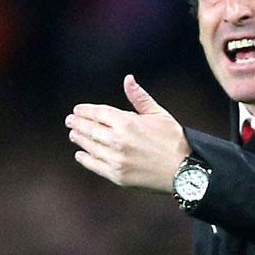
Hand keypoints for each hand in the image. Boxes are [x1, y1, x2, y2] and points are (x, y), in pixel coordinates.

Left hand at [66, 74, 190, 191]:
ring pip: (90, 146)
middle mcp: (117, 140)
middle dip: (78, 123)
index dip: (85, 111)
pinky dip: (85, 159)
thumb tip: (128, 79)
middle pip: (90, 129)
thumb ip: (139, 98)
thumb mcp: (158, 114)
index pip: (98, 113)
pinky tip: (80, 154)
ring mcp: (116, 159)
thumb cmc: (174, 140)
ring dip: (79, 139)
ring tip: (74, 135)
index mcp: (127, 122)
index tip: (77, 110)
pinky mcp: (117, 176)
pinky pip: (95, 165)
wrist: (184, 170)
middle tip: (70, 121)